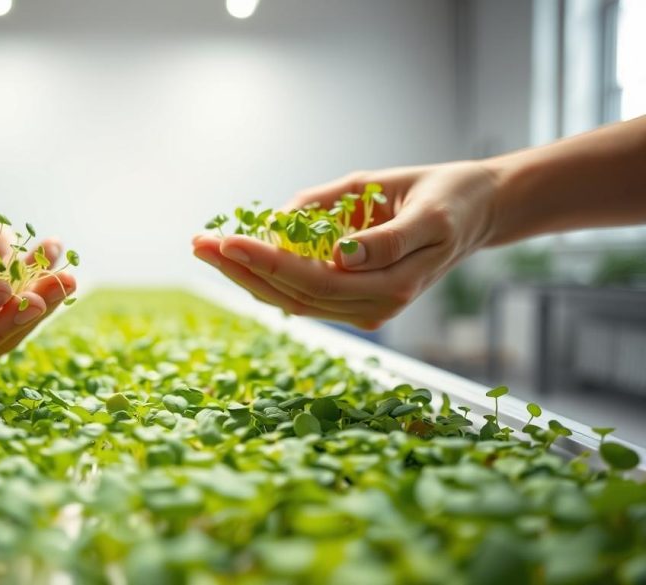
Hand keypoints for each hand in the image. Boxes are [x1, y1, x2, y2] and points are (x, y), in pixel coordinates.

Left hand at [192, 162, 497, 328]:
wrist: (477, 211)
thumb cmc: (449, 198)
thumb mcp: (423, 207)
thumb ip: (380, 235)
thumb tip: (335, 254)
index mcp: (392, 283)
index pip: (312, 279)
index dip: (265, 261)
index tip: (225, 239)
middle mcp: (376, 305)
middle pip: (292, 295)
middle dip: (241, 270)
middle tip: (198, 244)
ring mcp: (365, 309)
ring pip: (292, 301)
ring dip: (245, 277)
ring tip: (207, 249)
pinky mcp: (358, 302)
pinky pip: (305, 295)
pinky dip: (268, 278)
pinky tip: (239, 259)